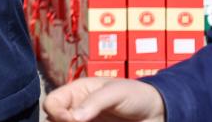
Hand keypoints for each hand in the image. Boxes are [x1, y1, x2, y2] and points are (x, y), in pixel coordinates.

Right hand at [44, 77, 165, 121]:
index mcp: (77, 92)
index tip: (69, 119)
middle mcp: (77, 110)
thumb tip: (72, 118)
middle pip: (53, 120)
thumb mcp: (115, 92)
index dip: (55, 111)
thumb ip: (94, 102)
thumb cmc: (136, 95)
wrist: (158, 112)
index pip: (52, 102)